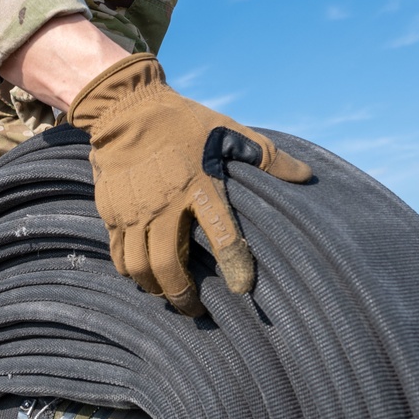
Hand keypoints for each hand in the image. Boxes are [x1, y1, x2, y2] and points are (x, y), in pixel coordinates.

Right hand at [68, 55, 311, 315]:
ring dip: (155, 288)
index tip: (243, 289)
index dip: (235, 265)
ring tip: (170, 295)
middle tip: (195, 310)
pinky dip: (131, 272)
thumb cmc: (181, 121)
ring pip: (140, 267)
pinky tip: (144, 276)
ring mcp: (134, 211)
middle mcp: (164, 204)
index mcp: (199, 184)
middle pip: (169, 265)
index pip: (222, 234)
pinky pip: (119, 254)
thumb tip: (307, 175)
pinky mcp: (112, 212)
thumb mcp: (228, 131)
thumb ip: (267, 156)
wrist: (124, 108)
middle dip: (183, 296)